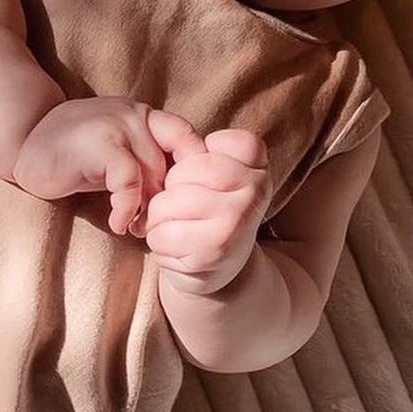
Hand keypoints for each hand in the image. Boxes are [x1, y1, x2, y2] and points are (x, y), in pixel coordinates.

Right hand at [12, 97, 202, 235]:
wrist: (24, 144)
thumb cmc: (72, 156)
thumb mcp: (116, 154)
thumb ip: (146, 164)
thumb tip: (181, 198)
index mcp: (144, 115)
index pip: (189, 139)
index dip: (194, 173)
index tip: (184, 204)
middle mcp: (135, 116)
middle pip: (173, 164)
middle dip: (167, 201)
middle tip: (154, 226)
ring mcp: (118, 126)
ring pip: (155, 174)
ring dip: (149, 209)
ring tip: (137, 228)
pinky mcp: (100, 145)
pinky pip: (129, 182)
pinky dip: (127, 209)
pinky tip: (118, 223)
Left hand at [139, 125, 269, 295]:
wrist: (221, 269)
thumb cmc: (210, 213)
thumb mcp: (218, 176)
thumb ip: (201, 151)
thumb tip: (166, 143)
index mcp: (256, 166)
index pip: (211, 142)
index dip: (189, 160)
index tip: (196, 179)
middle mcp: (254, 191)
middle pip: (181, 173)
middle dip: (166, 191)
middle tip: (176, 207)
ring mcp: (236, 223)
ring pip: (165, 205)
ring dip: (157, 220)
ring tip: (172, 227)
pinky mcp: (213, 253)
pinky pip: (162, 237)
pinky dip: (158, 243)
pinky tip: (175, 247)